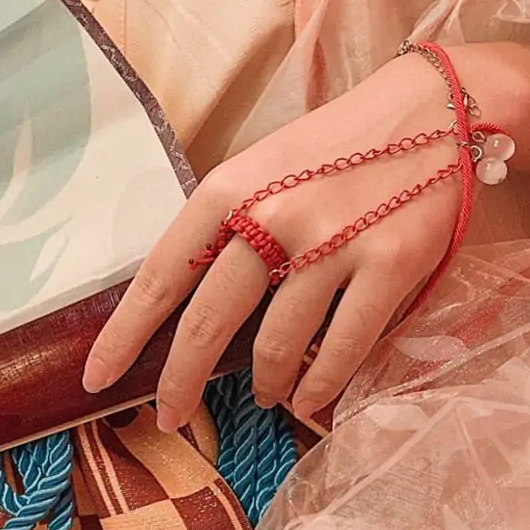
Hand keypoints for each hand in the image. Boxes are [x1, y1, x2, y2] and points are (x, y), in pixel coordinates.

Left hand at [82, 49, 470, 431]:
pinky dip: (320, 385)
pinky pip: (343, 348)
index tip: (96, 377)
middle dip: (180, 382)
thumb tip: (187, 302)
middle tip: (168, 418)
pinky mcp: (389, 266)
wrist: (432, 111)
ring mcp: (332, 243)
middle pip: (208, 322)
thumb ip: (227, 226)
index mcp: (229, 187)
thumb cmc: (337, 146)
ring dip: (266, 384)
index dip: (125, 334)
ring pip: (278, 344)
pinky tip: (309, 399)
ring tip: (266, 396)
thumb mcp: (263, 168)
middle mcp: (273, 215)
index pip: (162, 273)